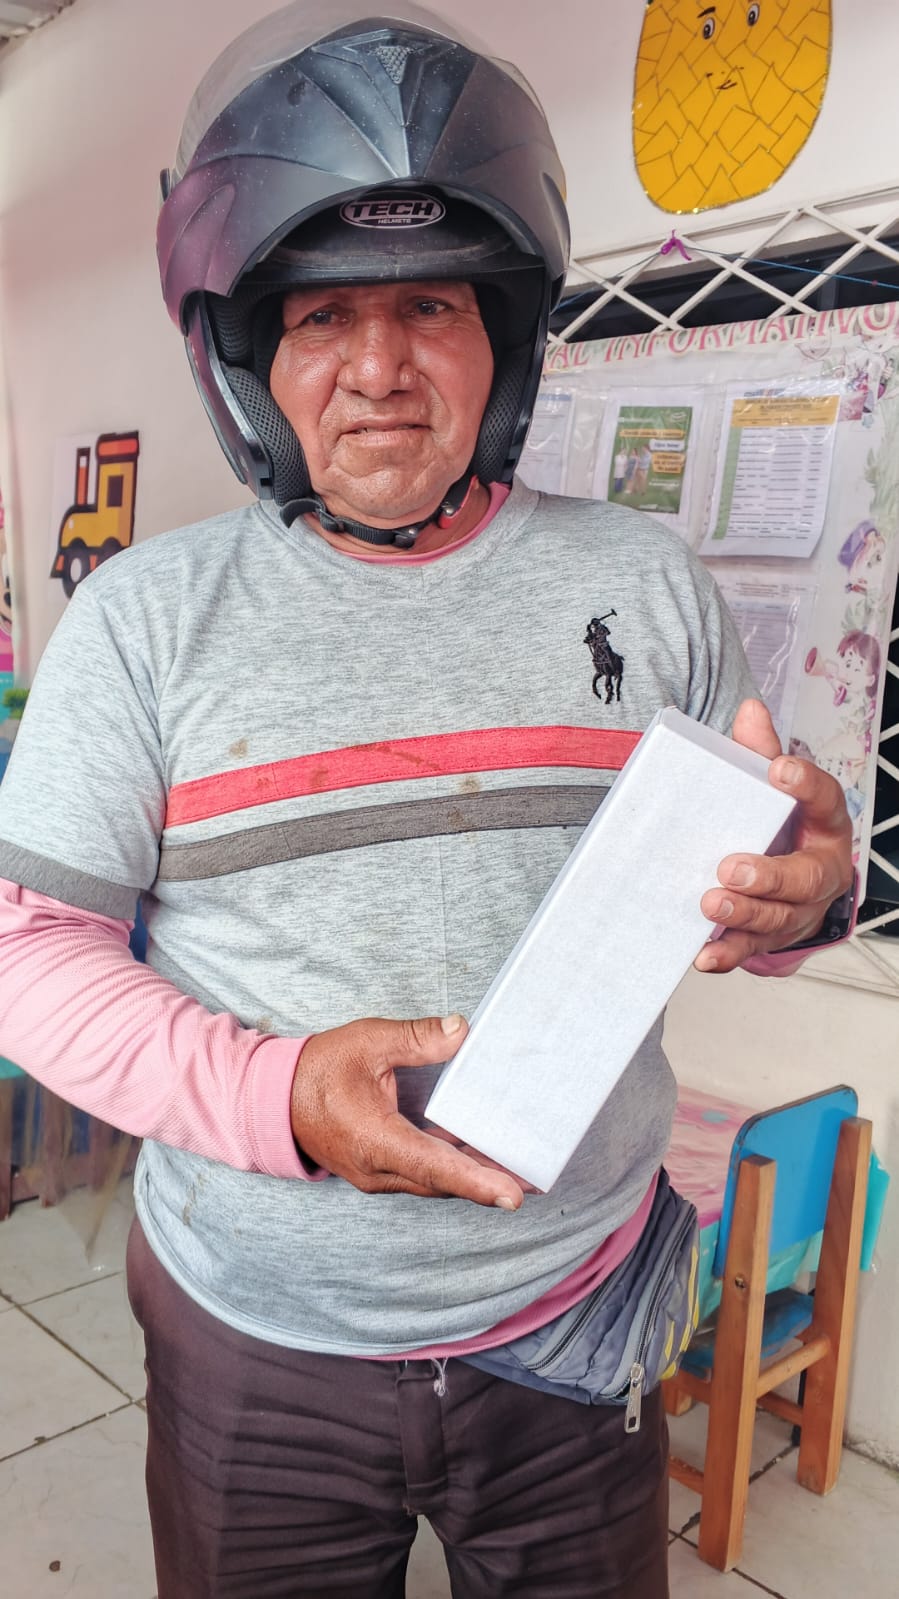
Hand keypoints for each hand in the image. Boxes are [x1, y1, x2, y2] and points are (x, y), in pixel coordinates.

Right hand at [290, 1013, 524, 1207]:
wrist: (273, 1099)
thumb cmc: (318, 1069)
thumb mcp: (368, 1042)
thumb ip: (417, 1038)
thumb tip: (463, 1030)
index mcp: (375, 1140)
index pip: (434, 1167)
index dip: (477, 1182)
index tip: (513, 1195)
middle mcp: (378, 1169)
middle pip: (443, 1182)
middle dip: (490, 1183)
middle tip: (536, 1181)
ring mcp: (377, 1174)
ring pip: (435, 1182)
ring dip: (474, 1177)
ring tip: (518, 1171)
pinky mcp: (378, 1169)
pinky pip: (422, 1174)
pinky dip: (452, 1168)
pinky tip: (478, 1154)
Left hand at [694, 699, 852, 973]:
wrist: (788, 880)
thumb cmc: (780, 824)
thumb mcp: (774, 787)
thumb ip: (760, 752)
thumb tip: (749, 710)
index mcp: (825, 824)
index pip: (825, 800)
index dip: (805, 785)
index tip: (778, 768)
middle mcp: (820, 871)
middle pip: (804, 878)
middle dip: (769, 876)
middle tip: (731, 868)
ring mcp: (798, 910)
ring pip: (778, 918)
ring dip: (744, 914)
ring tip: (710, 905)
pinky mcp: (771, 936)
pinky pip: (751, 949)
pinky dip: (727, 953)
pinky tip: (704, 954)